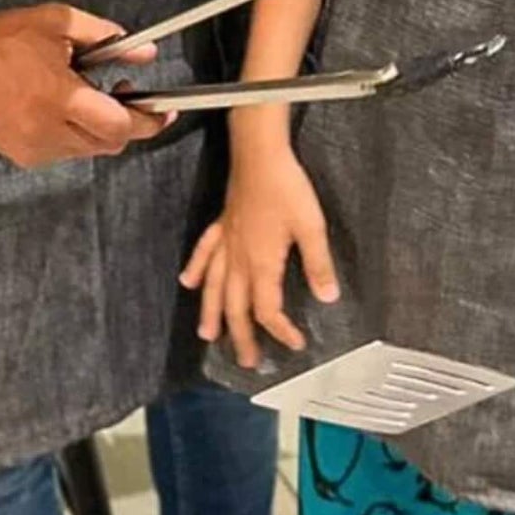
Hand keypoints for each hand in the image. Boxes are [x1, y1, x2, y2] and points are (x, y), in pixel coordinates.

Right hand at [0, 5, 165, 169]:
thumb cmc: (4, 36)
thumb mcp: (61, 23)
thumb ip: (108, 38)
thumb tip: (146, 54)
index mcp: (59, 97)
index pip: (119, 125)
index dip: (149, 121)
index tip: (165, 112)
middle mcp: (46, 130)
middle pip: (109, 143)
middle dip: (125, 122)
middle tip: (123, 92)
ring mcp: (31, 147)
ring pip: (87, 150)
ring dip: (96, 128)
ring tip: (79, 93)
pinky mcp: (19, 155)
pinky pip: (62, 153)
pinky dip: (72, 135)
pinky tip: (58, 107)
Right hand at [179, 145, 338, 369]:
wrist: (260, 154)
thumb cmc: (285, 186)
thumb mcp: (311, 227)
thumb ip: (318, 264)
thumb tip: (328, 296)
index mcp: (261, 263)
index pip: (268, 309)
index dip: (280, 331)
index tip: (295, 343)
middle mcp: (239, 258)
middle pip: (236, 306)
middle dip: (241, 336)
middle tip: (245, 361)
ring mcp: (227, 241)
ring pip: (213, 286)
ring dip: (211, 312)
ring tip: (207, 334)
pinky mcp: (222, 224)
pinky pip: (204, 252)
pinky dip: (194, 268)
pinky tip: (187, 281)